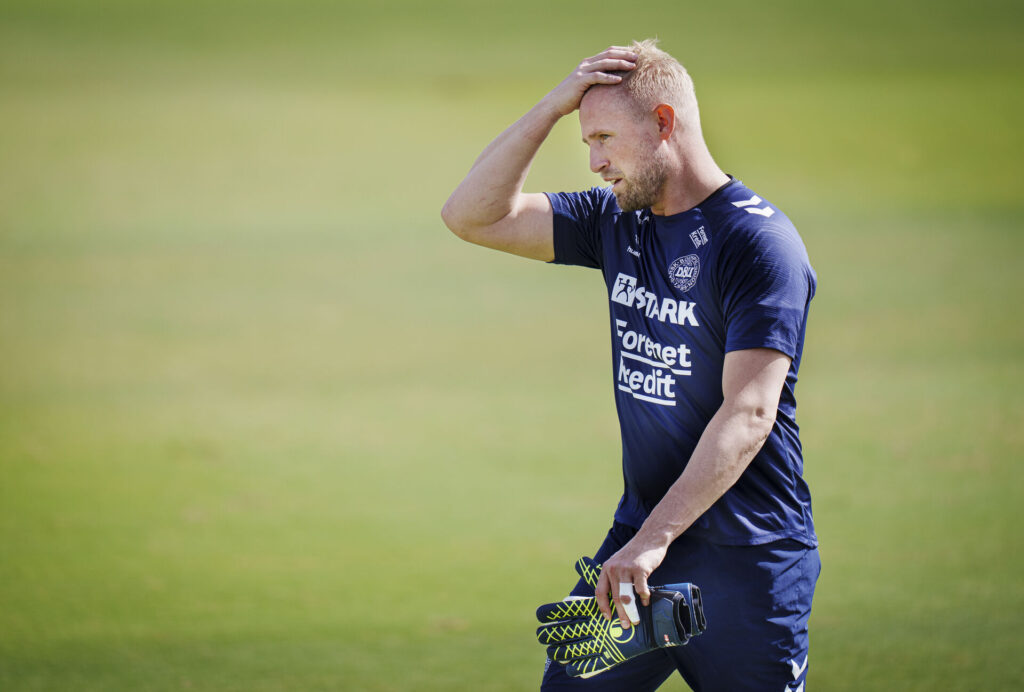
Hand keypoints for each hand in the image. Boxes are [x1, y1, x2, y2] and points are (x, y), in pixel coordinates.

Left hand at [536, 556, 706, 678]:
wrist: (649, 538)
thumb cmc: (635, 555)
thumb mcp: (619, 563)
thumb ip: (616, 579)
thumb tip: (618, 602)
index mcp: (606, 569)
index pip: (600, 591)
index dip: (602, 606)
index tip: (607, 618)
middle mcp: (613, 568)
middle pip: (614, 597)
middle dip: (620, 614)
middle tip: (624, 626)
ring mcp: (626, 568)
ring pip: (626, 596)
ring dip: (631, 610)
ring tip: (636, 619)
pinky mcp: (639, 569)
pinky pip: (640, 588)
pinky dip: (643, 597)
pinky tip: (646, 601)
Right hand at [543, 47, 636, 116]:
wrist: (556, 103)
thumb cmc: (573, 97)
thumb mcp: (589, 87)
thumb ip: (600, 83)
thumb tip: (616, 86)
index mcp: (589, 63)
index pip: (608, 52)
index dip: (622, 52)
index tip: (635, 54)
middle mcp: (586, 64)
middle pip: (609, 54)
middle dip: (624, 55)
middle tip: (638, 57)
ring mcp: (583, 71)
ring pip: (604, 63)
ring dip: (620, 64)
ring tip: (632, 66)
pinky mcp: (580, 81)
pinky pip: (597, 77)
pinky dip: (608, 78)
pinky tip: (619, 80)